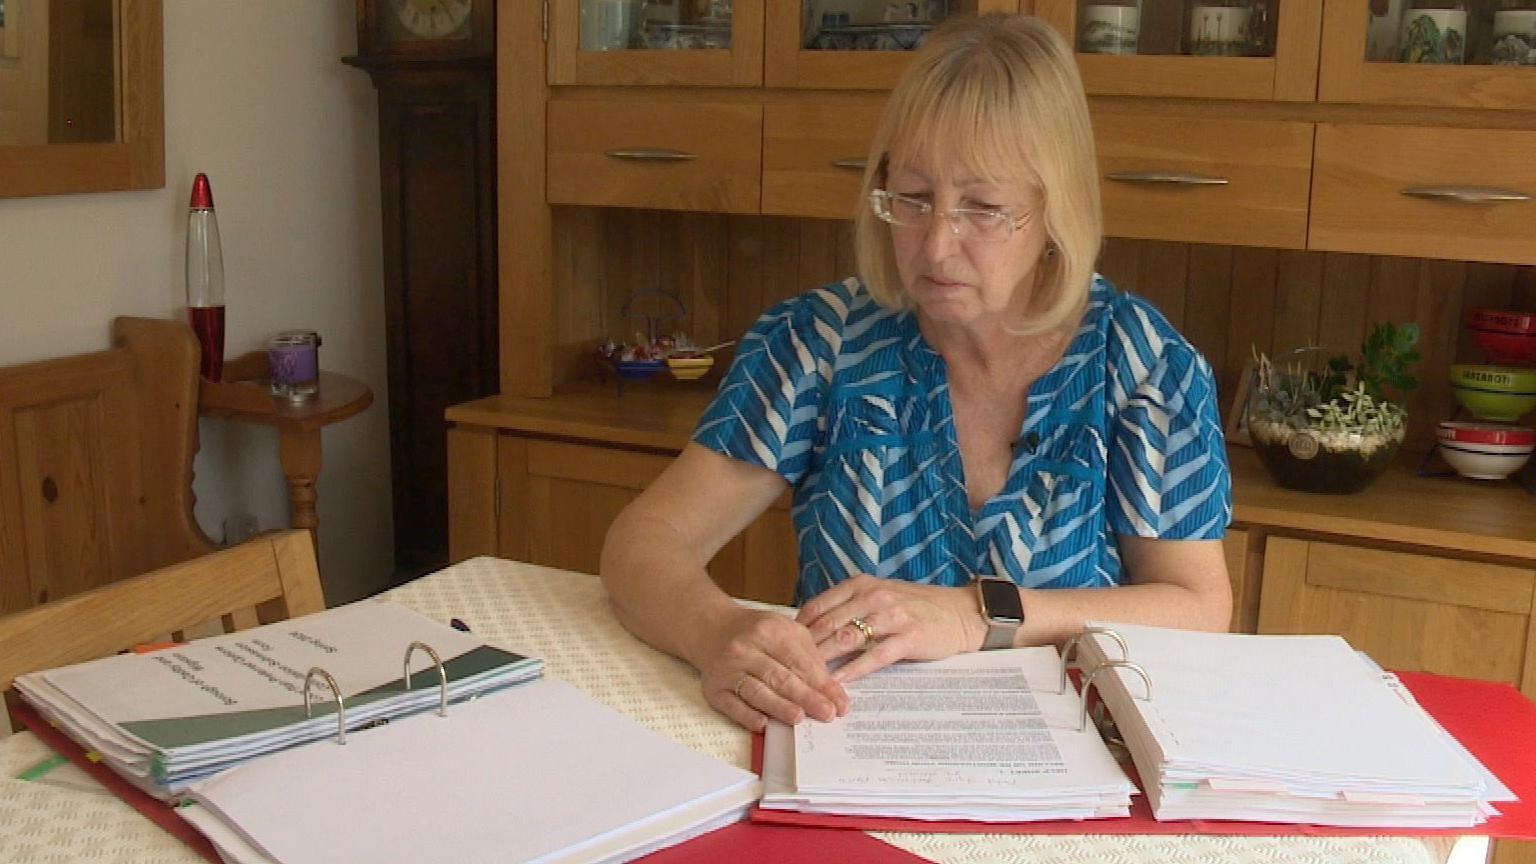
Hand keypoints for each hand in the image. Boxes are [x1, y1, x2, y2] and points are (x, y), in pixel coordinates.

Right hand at [694, 608, 848, 732]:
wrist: (714, 630)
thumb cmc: (757, 634)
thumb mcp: (786, 631)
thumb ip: (809, 656)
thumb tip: (830, 690)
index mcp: (769, 631)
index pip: (800, 661)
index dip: (822, 684)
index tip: (840, 703)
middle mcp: (746, 649)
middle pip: (779, 677)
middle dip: (806, 697)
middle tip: (827, 713)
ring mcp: (728, 670)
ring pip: (756, 691)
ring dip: (778, 706)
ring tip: (798, 718)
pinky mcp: (714, 689)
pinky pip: (731, 704)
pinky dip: (746, 715)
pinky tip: (763, 723)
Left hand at [796, 574, 986, 682]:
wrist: (960, 612)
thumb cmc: (916, 606)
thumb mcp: (879, 596)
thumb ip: (849, 607)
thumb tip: (812, 629)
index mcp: (862, 585)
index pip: (818, 605)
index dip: (797, 628)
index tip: (782, 648)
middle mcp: (874, 596)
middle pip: (828, 623)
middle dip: (805, 647)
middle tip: (786, 668)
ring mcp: (892, 615)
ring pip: (848, 638)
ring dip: (824, 659)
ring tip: (805, 678)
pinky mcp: (909, 636)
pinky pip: (875, 655)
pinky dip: (854, 669)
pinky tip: (839, 681)